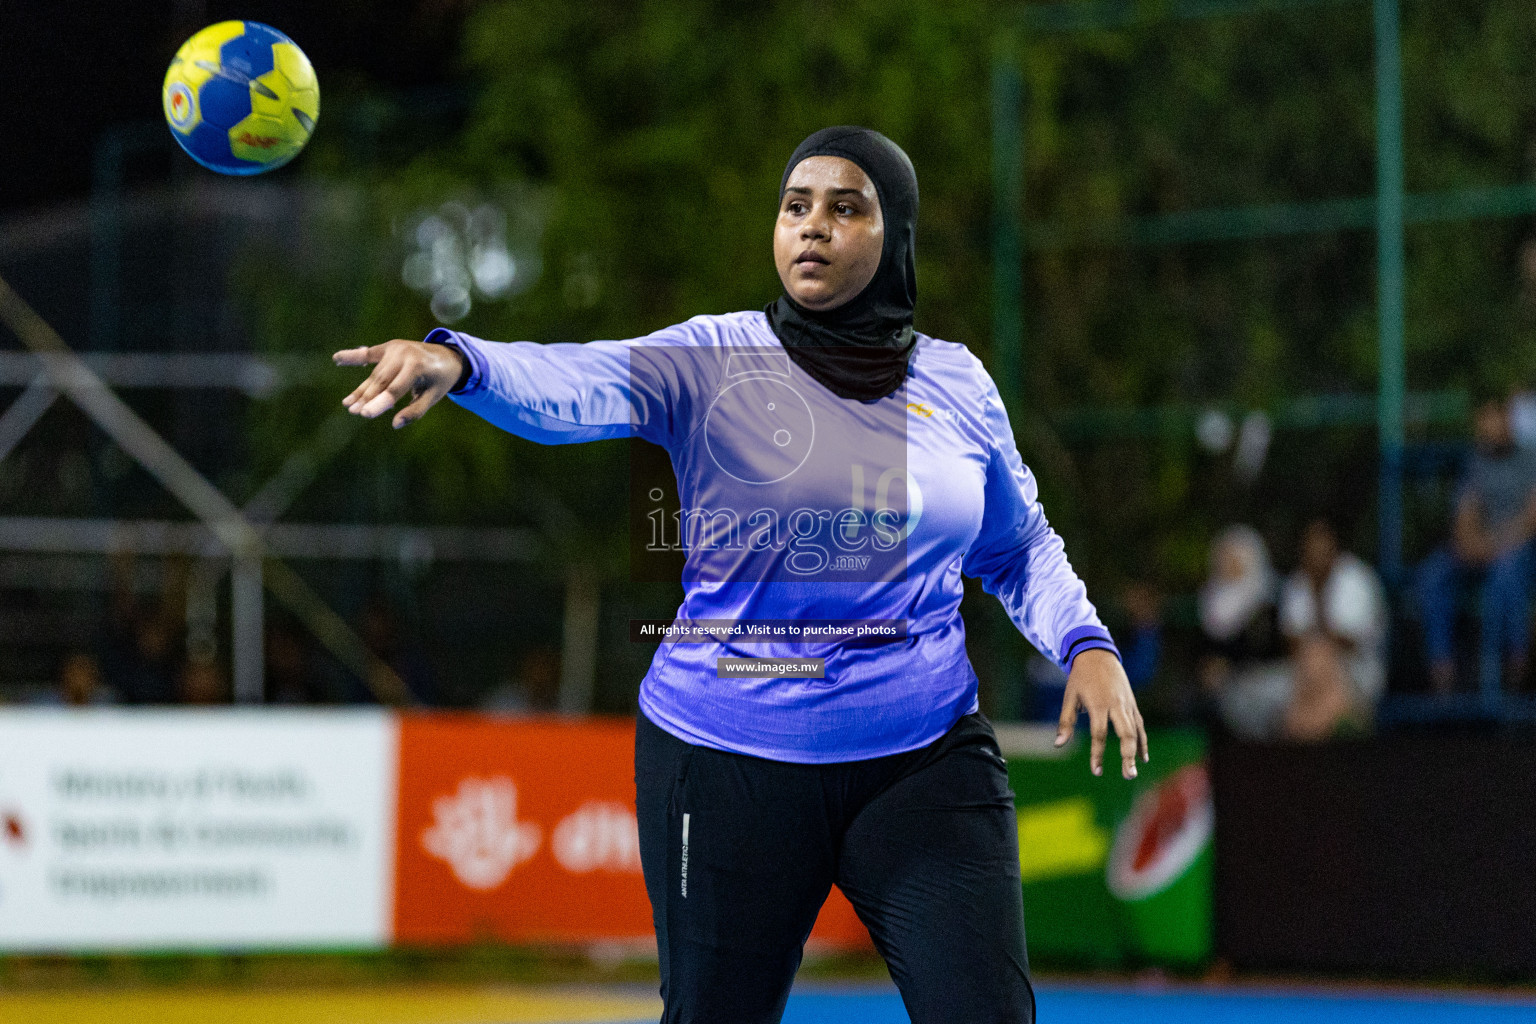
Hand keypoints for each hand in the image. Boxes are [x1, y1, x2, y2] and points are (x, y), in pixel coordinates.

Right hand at [334, 340, 464, 428]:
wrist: (447, 356)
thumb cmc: (439, 381)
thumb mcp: (433, 397)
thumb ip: (416, 411)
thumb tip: (396, 424)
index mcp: (418, 366)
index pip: (394, 389)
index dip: (379, 403)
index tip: (365, 415)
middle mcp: (404, 354)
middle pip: (381, 381)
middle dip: (366, 398)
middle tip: (354, 412)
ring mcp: (395, 348)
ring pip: (375, 374)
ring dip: (361, 389)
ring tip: (348, 404)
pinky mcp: (388, 347)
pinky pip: (368, 353)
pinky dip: (352, 356)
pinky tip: (336, 358)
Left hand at [1055, 649, 1148, 778]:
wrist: (1098, 655)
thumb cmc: (1080, 678)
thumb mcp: (1069, 697)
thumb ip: (1066, 722)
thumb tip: (1058, 745)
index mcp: (1098, 704)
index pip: (1099, 734)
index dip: (1098, 754)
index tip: (1097, 771)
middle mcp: (1116, 705)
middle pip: (1125, 734)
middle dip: (1127, 756)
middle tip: (1128, 776)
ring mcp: (1127, 704)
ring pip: (1136, 731)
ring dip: (1136, 752)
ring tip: (1133, 772)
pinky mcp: (1132, 704)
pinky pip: (1139, 725)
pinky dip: (1142, 741)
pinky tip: (1142, 757)